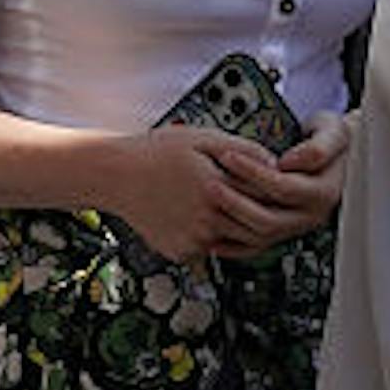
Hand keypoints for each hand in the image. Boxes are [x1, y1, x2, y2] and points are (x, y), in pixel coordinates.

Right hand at [99, 121, 297, 264]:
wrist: (114, 175)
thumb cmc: (154, 153)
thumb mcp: (202, 138)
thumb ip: (242, 148)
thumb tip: (273, 161)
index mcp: (215, 189)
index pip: (263, 196)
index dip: (272, 187)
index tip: (274, 183)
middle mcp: (207, 220)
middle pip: (252, 223)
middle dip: (258, 210)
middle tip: (255, 198)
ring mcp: (194, 240)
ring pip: (234, 239)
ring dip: (238, 226)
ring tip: (224, 205)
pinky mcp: (181, 252)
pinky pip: (208, 248)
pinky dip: (210, 236)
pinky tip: (197, 216)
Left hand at [221, 110, 353, 249]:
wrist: (340, 158)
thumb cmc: (332, 141)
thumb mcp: (333, 132)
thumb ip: (316, 147)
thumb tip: (291, 162)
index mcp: (322, 192)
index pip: (283, 187)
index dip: (254, 173)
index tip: (230, 156)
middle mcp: (310, 215)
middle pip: (268, 219)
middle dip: (236, 202)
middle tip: (210, 183)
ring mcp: (296, 226)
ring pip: (260, 235)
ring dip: (231, 222)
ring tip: (207, 204)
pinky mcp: (283, 232)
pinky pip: (256, 247)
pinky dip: (233, 247)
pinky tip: (213, 239)